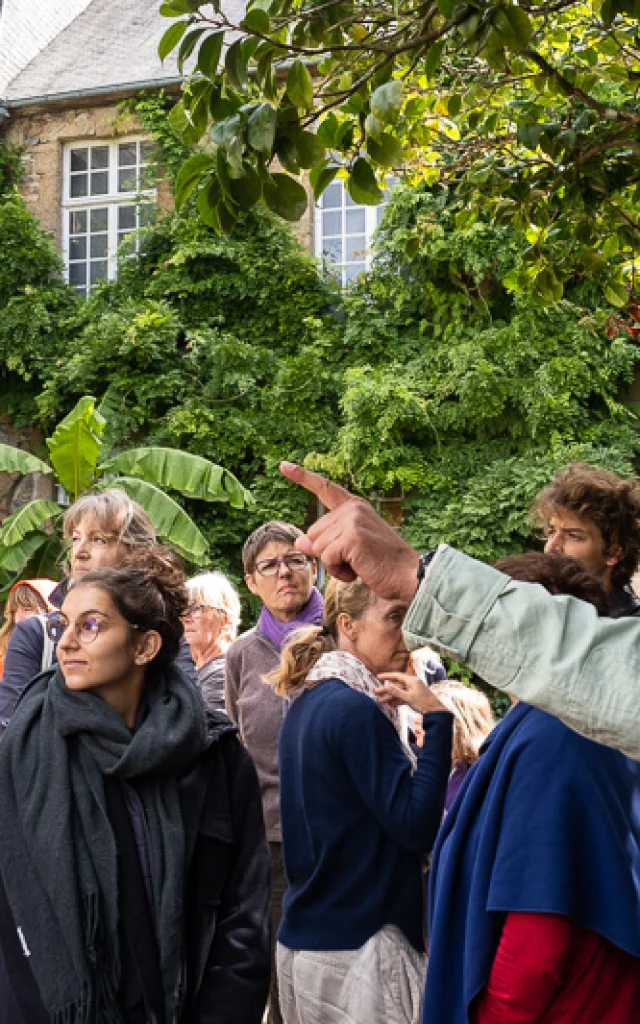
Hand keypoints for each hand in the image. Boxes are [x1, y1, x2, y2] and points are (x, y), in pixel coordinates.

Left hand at [279, 462, 420, 603]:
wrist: (407, 575)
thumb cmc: (381, 564)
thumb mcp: (348, 549)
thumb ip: (325, 541)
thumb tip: (299, 542)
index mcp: (355, 506)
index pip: (325, 489)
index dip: (302, 477)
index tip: (283, 466)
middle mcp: (353, 508)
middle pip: (313, 532)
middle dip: (327, 552)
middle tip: (355, 558)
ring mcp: (352, 520)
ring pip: (317, 547)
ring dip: (334, 564)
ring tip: (359, 564)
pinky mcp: (351, 537)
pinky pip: (326, 558)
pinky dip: (338, 571)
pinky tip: (358, 570)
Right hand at [375, 672, 446, 715]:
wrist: (436, 712)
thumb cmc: (425, 703)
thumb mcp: (409, 697)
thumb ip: (397, 692)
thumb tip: (386, 685)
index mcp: (412, 681)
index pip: (397, 676)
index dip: (387, 676)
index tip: (378, 677)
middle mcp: (413, 684)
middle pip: (397, 685)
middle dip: (386, 689)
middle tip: (376, 691)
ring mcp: (414, 691)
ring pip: (399, 692)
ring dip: (390, 697)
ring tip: (380, 701)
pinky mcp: (414, 698)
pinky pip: (403, 698)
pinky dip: (397, 700)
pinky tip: (390, 704)